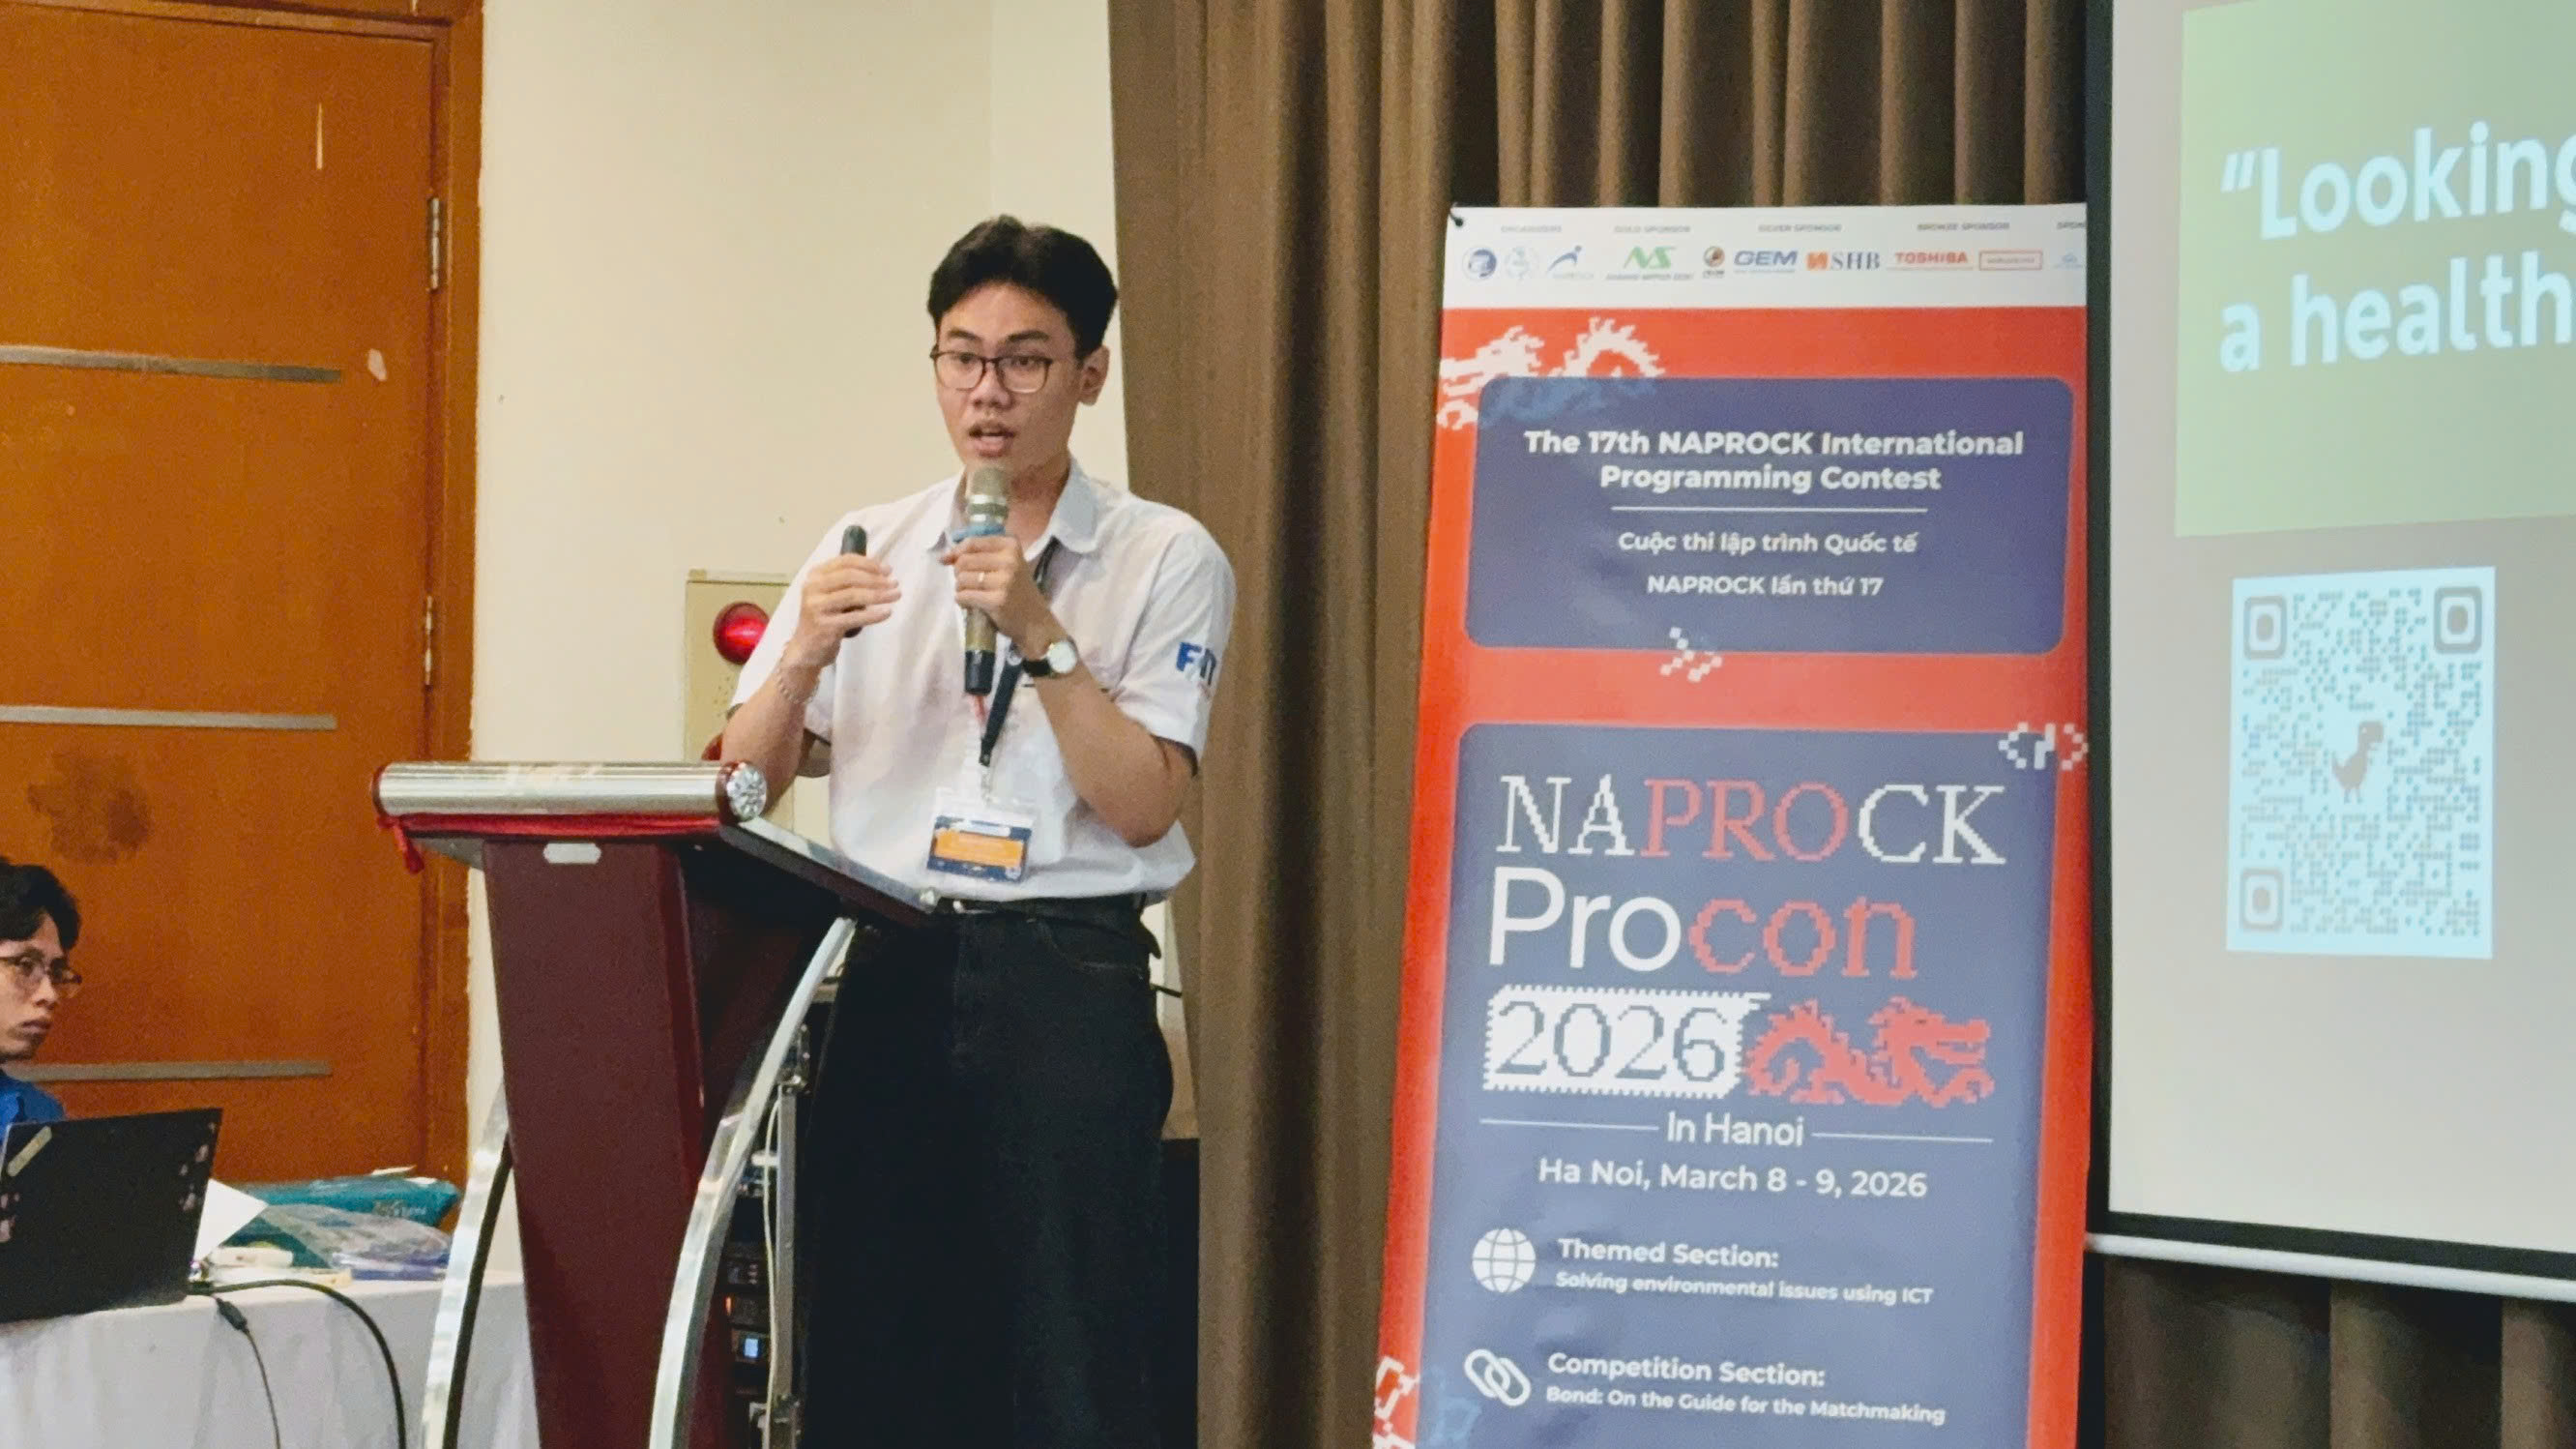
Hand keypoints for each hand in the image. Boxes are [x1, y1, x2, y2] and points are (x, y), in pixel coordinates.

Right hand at [783, 553, 899, 667]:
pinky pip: (855, 617)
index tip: (888, 569)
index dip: (869, 563)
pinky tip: (887, 613)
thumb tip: (882, 568)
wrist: (808, 648)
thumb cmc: (827, 617)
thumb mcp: (833, 593)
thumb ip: (850, 580)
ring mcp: (817, 606)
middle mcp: (813, 587)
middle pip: (850, 576)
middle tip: (895, 583)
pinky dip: (874, 615)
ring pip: (853, 595)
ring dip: (879, 594)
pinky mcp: (824, 625)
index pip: (845, 561)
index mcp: (815, 575)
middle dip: (876, 578)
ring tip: (896, 595)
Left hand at [943, 534, 1059, 651]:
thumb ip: (978, 556)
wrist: (1036, 623)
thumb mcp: (1006, 565)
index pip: (972, 543)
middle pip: (964, 561)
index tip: (947, 560)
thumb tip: (944, 557)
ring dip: (960, 589)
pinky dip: (962, 601)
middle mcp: (1009, 560)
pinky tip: (971, 605)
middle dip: (959, 574)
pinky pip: (964, 596)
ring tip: (973, 595)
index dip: (956, 552)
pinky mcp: (997, 600)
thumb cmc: (1017, 592)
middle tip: (970, 584)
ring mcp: (1004, 580)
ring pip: (962, 579)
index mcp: (1011, 546)